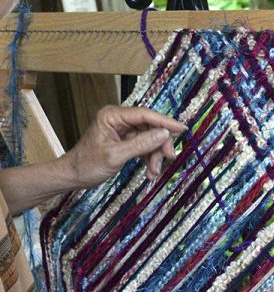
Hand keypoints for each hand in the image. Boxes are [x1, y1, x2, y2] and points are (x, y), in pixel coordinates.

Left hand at [62, 105, 186, 187]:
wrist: (73, 176)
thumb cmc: (87, 165)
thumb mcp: (115, 156)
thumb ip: (141, 144)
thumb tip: (164, 134)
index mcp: (113, 116)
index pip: (145, 115)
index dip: (165, 122)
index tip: (182, 129)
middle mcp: (119, 119)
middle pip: (150, 127)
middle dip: (159, 145)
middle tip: (168, 158)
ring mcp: (123, 130)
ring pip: (150, 138)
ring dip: (155, 155)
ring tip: (154, 172)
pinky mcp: (125, 140)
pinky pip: (144, 146)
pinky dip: (149, 159)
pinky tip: (150, 171)